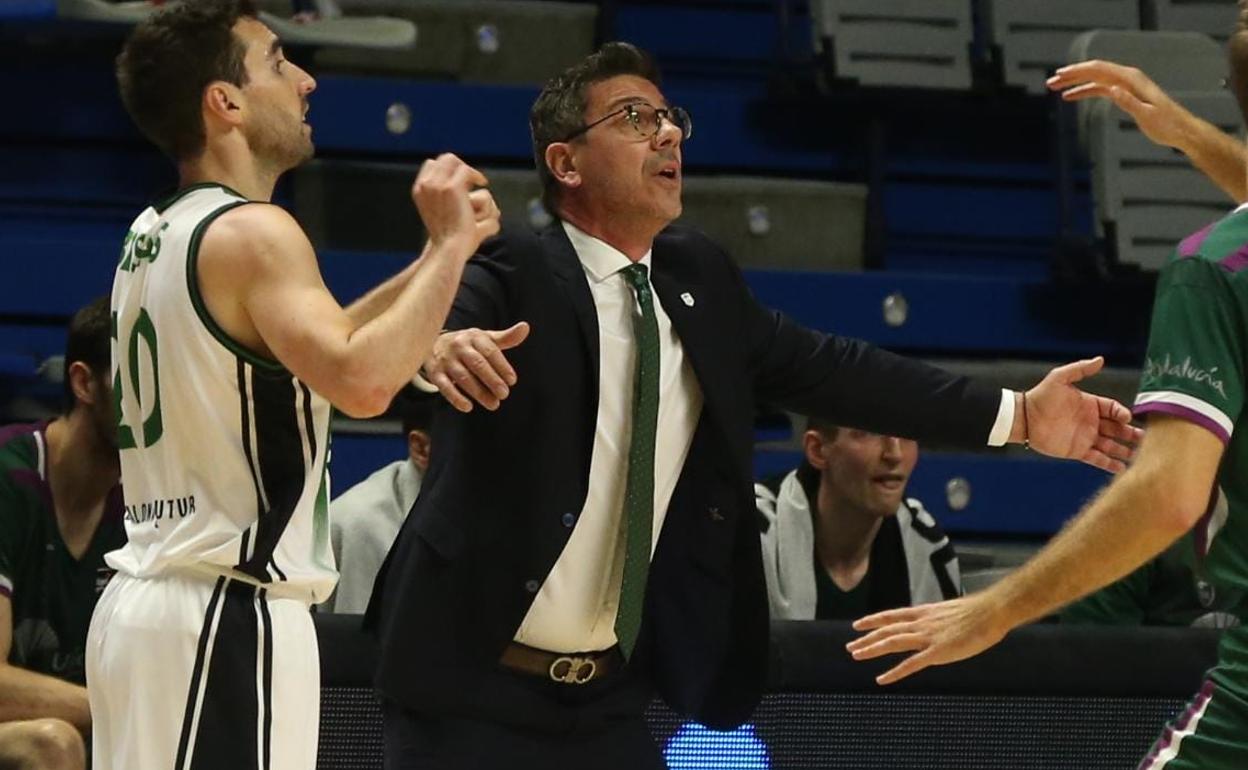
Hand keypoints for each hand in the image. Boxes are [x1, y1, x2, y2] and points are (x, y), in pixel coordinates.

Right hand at [411, 154, 499, 253]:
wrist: (448, 248)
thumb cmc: (445, 239)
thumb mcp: (436, 215)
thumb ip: (439, 200)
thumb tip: (451, 193)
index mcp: (419, 191)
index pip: (432, 166)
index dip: (448, 170)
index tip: (462, 180)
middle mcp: (425, 185)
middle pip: (442, 160)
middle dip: (459, 166)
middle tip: (472, 179)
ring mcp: (437, 185)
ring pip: (454, 161)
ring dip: (468, 170)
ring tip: (478, 181)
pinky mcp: (451, 188)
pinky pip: (465, 171)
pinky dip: (476, 175)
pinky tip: (482, 183)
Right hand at [423, 322, 530, 411]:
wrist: (432, 342)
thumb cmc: (467, 344)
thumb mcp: (485, 339)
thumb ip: (506, 338)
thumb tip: (525, 327)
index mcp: (474, 337)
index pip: (490, 351)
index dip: (502, 366)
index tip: (512, 380)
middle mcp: (459, 346)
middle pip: (477, 364)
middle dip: (492, 380)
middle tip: (504, 394)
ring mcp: (446, 360)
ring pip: (463, 377)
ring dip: (479, 393)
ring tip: (493, 404)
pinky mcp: (435, 372)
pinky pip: (444, 386)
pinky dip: (455, 397)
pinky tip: (468, 407)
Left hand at [846, 596, 1008, 684]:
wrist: (990, 612)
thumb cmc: (976, 612)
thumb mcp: (948, 611)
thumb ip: (936, 619)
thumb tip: (932, 622)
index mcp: (923, 612)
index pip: (891, 615)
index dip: (873, 620)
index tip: (858, 624)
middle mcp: (920, 623)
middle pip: (887, 630)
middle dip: (866, 638)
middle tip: (850, 646)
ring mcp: (927, 637)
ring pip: (892, 642)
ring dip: (872, 649)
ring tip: (856, 655)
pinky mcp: (937, 653)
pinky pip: (910, 664)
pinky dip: (894, 672)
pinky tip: (881, 679)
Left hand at [1022, 356, 1141, 472]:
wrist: (1024, 418)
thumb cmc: (1041, 396)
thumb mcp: (1059, 378)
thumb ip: (1080, 370)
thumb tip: (1100, 359)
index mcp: (1091, 405)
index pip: (1114, 409)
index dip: (1122, 413)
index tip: (1128, 418)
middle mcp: (1092, 422)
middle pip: (1118, 429)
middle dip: (1131, 434)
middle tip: (1146, 439)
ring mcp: (1086, 437)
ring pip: (1111, 445)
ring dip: (1125, 450)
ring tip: (1139, 456)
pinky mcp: (1078, 451)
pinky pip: (1097, 458)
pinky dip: (1110, 464)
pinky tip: (1122, 468)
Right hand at [1047, 60, 1195, 151]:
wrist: (1180, 129)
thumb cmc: (1166, 124)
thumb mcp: (1146, 115)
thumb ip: (1129, 101)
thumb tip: (1112, 89)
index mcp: (1132, 79)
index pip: (1100, 69)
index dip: (1078, 71)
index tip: (1060, 75)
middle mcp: (1128, 78)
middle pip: (1094, 71)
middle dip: (1072, 75)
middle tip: (1051, 82)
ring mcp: (1126, 86)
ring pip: (1095, 80)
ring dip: (1076, 83)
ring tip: (1056, 89)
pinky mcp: (1125, 94)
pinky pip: (1101, 89)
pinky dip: (1085, 91)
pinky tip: (1072, 96)